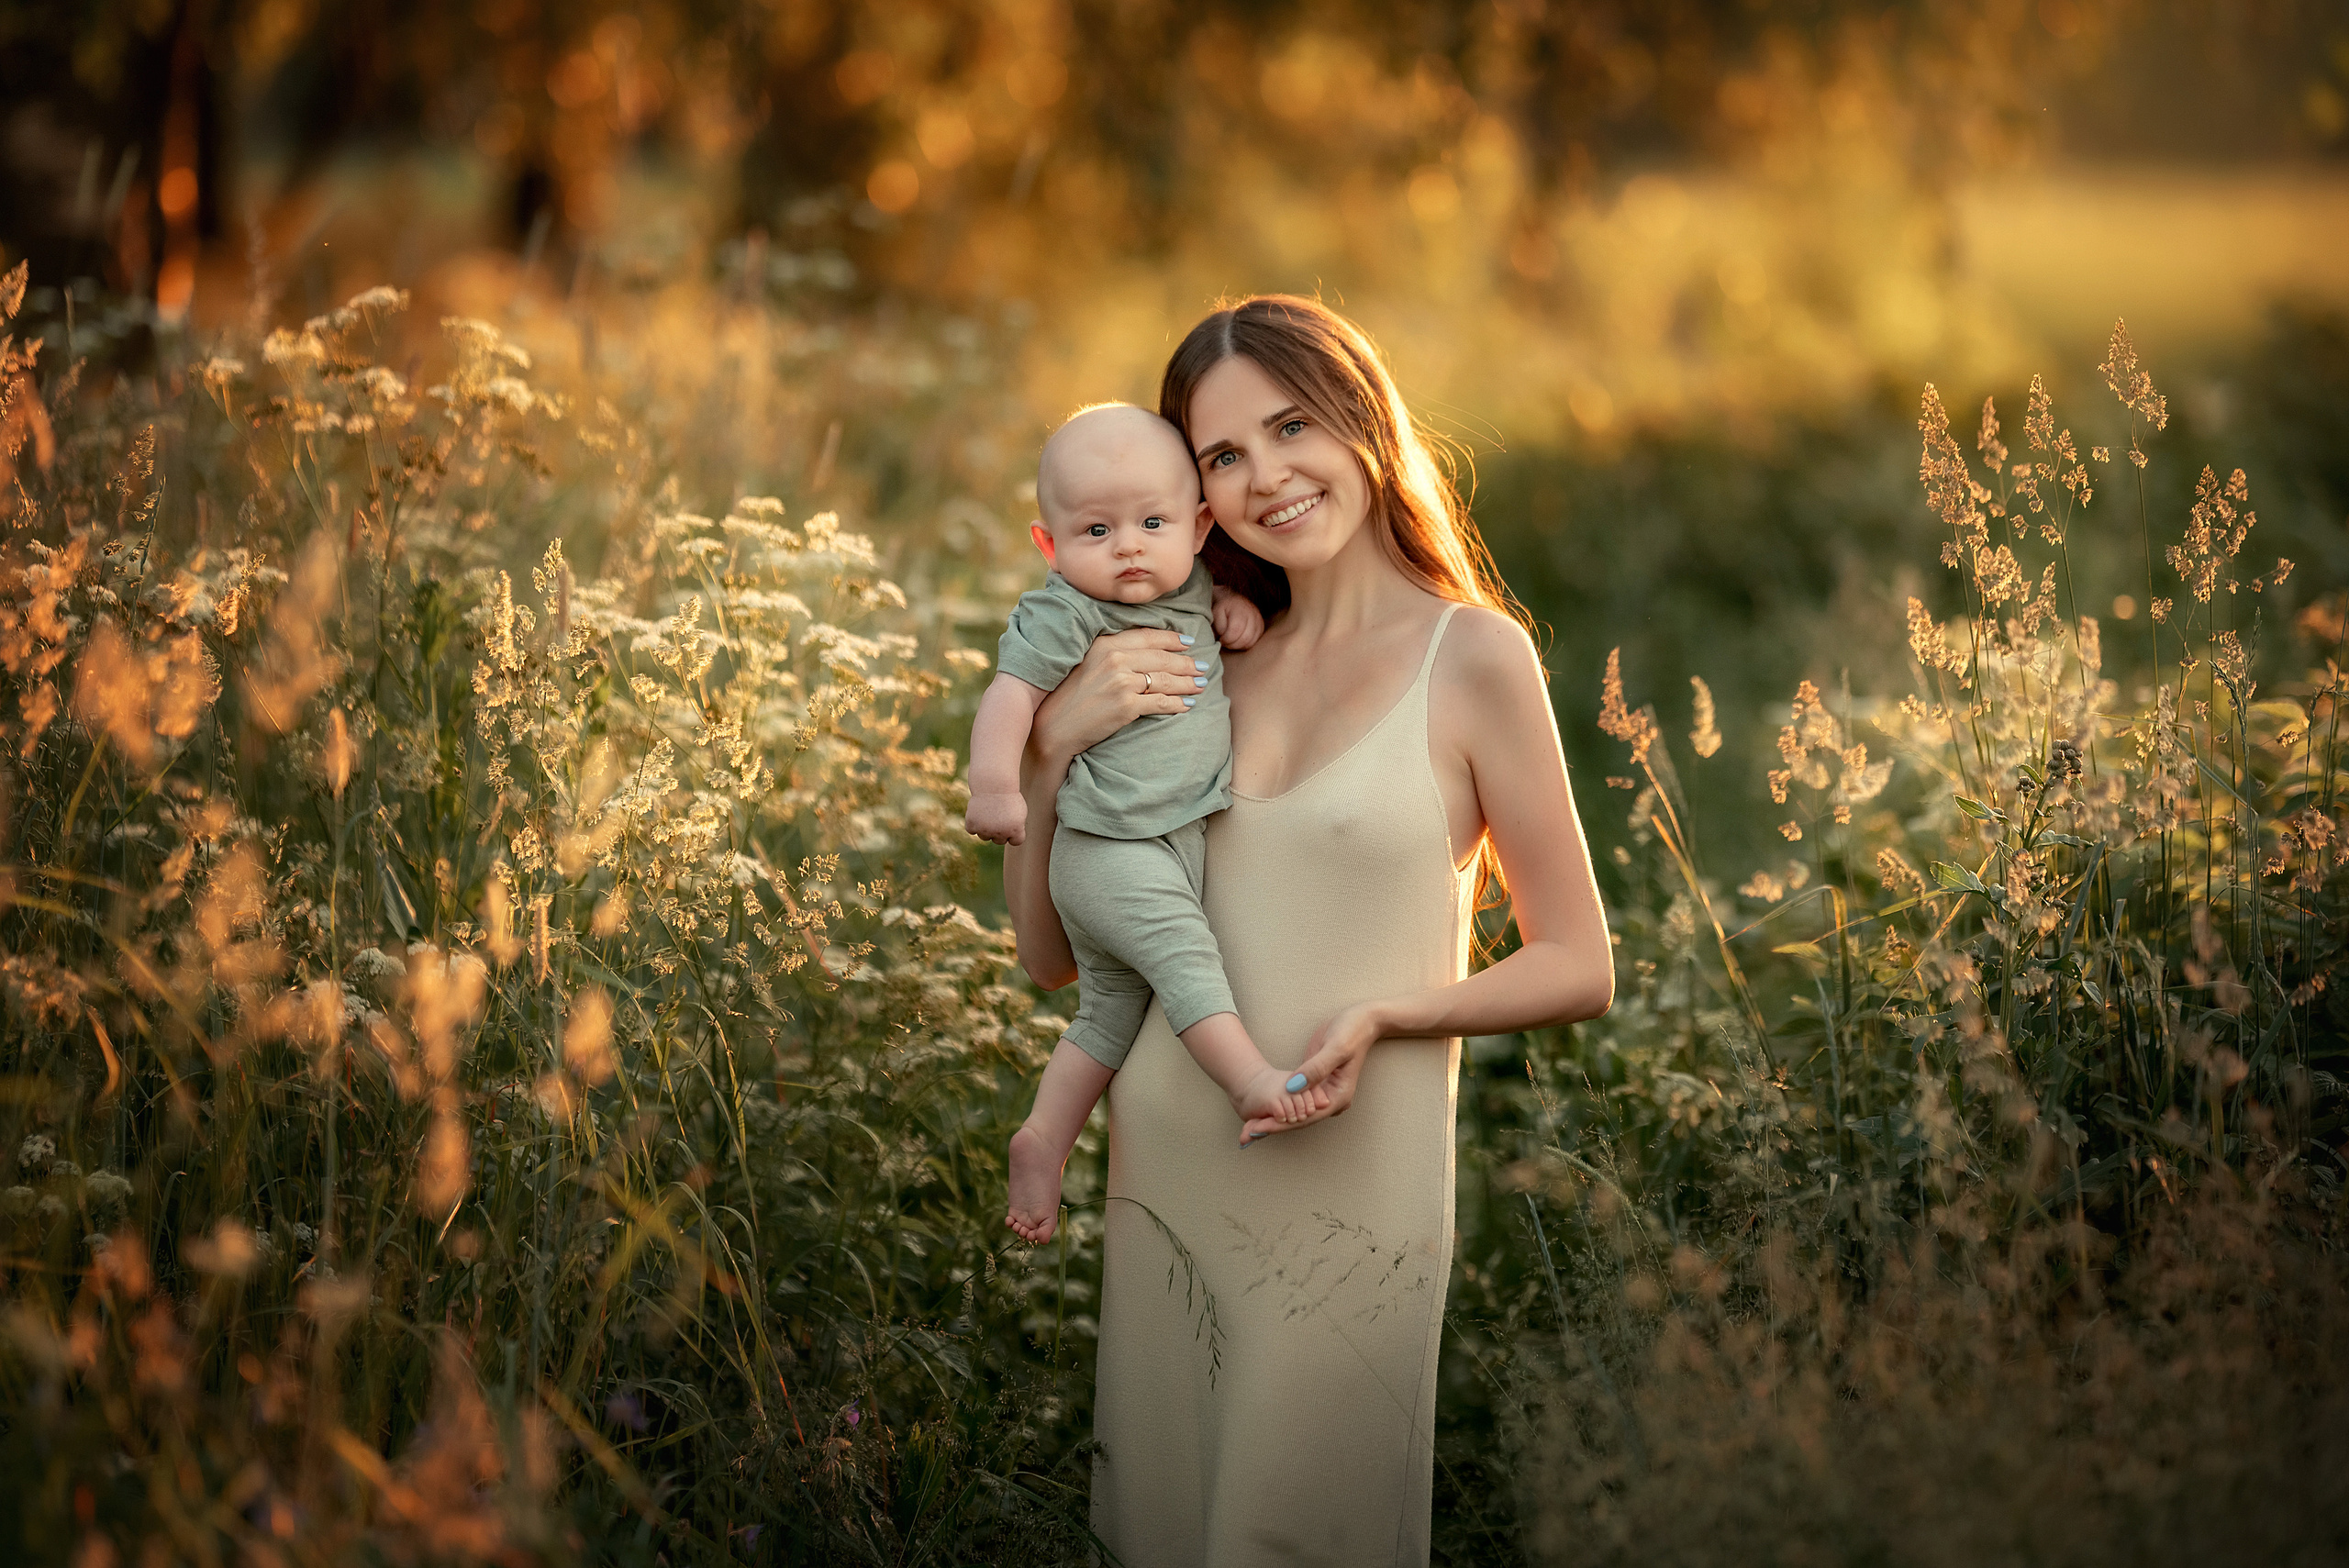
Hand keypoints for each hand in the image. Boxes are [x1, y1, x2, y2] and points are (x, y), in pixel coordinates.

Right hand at [966, 790, 1027, 844]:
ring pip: (985, 836)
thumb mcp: (1019, 813)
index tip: (1011, 820)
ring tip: (989, 812)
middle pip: (999, 840)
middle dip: (999, 830)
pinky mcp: (972, 825)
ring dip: (986, 828)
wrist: (993, 784)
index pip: (1015, 841)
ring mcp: (985, 830)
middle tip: (999, 814)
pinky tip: (979, 812)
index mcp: (1016, 830)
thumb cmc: (1008, 798)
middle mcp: (1000, 833)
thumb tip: (1007, 840)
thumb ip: (1015, 829)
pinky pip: (972, 830)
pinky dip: (974, 823)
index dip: (1014, 831)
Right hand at [1031, 627, 1202, 764]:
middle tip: (1201, 666)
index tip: (1187, 642)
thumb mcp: (1089, 663)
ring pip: (1165, 679)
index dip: (1171, 638)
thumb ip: (1113, 653)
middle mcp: (1115, 659)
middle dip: (1185, 662)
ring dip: (1187, 683)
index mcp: (1105, 644)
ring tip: (1200, 684)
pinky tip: (1187, 705)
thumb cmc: (1072, 696)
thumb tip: (1145, 651)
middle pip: (1161, 658)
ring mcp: (1122, 682)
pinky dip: (1178, 704)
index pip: (1147, 636)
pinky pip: (1161, 703)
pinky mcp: (1127, 706)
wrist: (1055, 726)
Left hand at [1211, 586, 1264, 650]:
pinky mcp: (1261, 626)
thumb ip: (1218, 625)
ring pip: (1251, 641)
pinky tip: (1238, 640)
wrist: (1232, 600)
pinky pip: (1255, 641)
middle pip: (1245, 638)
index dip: (1227, 639)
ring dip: (1239, 646)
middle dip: (1233, 644)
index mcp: (1239, 608)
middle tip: (1225, 642)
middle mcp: (1252, 613)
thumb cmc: (1222, 608)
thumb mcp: (1215, 612)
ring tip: (1231, 641)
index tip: (1221, 639)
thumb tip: (1224, 636)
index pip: (1235, 630)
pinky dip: (1245, 644)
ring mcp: (1259, 620)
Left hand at [1236, 1002, 1384, 1141]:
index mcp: (1339, 1097)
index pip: (1305, 1118)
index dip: (1280, 1124)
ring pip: (1295, 1112)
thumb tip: (1292, 1088)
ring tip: (1249, 1126)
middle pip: (1298, 1119)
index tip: (1257, 1129)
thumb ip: (1316, 1069)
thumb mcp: (1336, 1048)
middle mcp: (1331, 1100)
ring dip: (1274, 1119)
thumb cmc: (1352, 1031)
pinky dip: (1280, 1105)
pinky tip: (1263, 1110)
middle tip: (1245, 1134)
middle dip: (1273, 1126)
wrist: (1362, 1020)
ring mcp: (1322, 1092)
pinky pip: (1295, 1099)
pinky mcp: (1314, 1082)